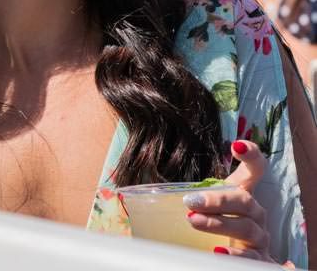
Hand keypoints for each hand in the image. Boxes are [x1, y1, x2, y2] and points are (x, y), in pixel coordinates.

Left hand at [182, 140, 292, 264]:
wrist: (224, 260)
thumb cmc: (210, 232)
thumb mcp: (199, 212)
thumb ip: (187, 200)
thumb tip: (144, 196)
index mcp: (242, 196)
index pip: (255, 169)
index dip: (251, 155)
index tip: (237, 146)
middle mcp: (256, 214)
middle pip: (244, 200)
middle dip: (217, 199)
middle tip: (191, 202)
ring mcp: (260, 238)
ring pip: (247, 228)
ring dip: (220, 224)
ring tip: (194, 222)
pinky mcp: (261, 260)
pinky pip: (254, 259)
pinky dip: (238, 257)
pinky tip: (219, 253)